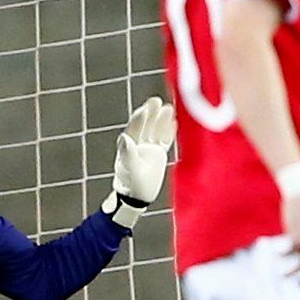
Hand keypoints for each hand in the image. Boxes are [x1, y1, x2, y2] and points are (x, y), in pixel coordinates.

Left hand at [101, 97, 176, 228]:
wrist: (137, 199)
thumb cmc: (131, 186)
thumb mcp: (130, 170)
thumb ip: (128, 154)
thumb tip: (124, 136)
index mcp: (128, 146)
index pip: (134, 129)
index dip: (139, 119)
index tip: (145, 109)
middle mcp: (138, 145)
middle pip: (145, 126)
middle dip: (150, 113)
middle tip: (155, 100)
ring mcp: (148, 149)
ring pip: (155, 131)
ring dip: (161, 120)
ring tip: (169, 108)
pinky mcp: (158, 155)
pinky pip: (164, 140)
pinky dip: (168, 132)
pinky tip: (175, 122)